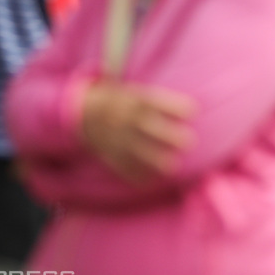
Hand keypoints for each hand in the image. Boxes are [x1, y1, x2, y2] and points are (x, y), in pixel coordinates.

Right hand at [80, 80, 195, 183]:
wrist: (81, 112)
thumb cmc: (120, 101)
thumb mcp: (134, 92)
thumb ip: (156, 100)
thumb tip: (193, 107)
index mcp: (131, 100)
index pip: (154, 101)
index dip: (173, 105)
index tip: (193, 111)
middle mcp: (123, 118)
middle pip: (146, 126)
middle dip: (167, 134)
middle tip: (188, 142)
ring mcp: (115, 137)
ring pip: (134, 148)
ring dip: (154, 159)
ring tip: (172, 166)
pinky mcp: (108, 153)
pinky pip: (120, 165)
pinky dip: (135, 175)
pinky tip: (151, 181)